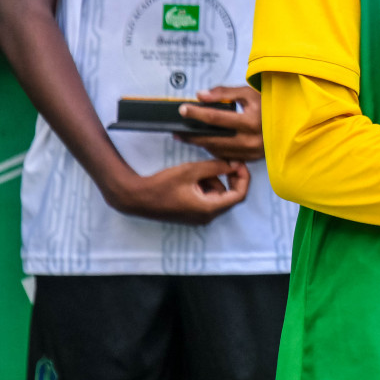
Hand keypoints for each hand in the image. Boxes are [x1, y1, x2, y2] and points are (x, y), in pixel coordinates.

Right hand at [103, 159, 250, 224]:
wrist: (136, 198)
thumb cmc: (162, 185)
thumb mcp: (191, 171)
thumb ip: (216, 167)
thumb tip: (234, 164)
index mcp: (209, 208)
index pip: (239, 195)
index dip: (243, 178)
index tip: (238, 163)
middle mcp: (206, 217)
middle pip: (228, 195)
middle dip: (225, 177)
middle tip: (219, 161)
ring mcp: (198, 217)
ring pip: (217, 195)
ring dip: (213, 180)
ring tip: (198, 170)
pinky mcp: (191, 214)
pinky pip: (206, 198)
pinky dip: (204, 186)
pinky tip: (192, 177)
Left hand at [177, 85, 264, 160]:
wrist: (289, 121)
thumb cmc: (267, 105)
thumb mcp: (248, 93)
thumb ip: (224, 93)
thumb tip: (201, 96)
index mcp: (251, 121)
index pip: (216, 118)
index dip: (197, 113)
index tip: (182, 109)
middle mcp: (251, 139)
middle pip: (212, 139)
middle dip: (192, 134)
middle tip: (177, 130)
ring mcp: (250, 152)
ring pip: (217, 150)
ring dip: (200, 143)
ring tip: (187, 136)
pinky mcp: (250, 158)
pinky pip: (226, 155)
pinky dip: (214, 149)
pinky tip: (205, 142)